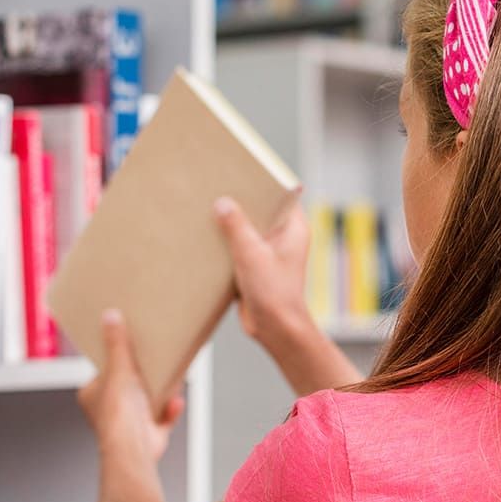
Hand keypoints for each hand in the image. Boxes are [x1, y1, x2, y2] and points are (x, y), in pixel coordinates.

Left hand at [78, 310, 184, 462]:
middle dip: (143, 375)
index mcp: (92, 396)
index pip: (103, 372)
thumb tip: (110, 316)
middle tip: (154, 359)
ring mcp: (128, 424)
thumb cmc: (118, 411)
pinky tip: (177, 400)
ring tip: (172, 376)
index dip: (116, 359)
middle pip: (127, 386)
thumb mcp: (118, 368)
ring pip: (147, 401)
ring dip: (160, 391)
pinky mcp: (149, 435)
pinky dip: (170, 409)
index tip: (130, 347)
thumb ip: (116, 343)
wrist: (133, 446)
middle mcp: (107, 412)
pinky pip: (163, 418)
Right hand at [214, 196, 313, 349]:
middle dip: (239, 204)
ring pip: (247, 229)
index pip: (279, 194)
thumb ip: (236, 227)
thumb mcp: (252, 255)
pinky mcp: (255, 265)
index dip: (261, 182)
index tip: (239, 172)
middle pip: (260, 210)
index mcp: (294, 228)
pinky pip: (239, 247)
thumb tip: (222, 203)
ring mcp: (269, 251)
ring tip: (207, 211)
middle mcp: (284, 236)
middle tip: (216, 189)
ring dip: (230, 226)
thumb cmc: (275, 294)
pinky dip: (226, 244)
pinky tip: (206, 238)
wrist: (274, 329)